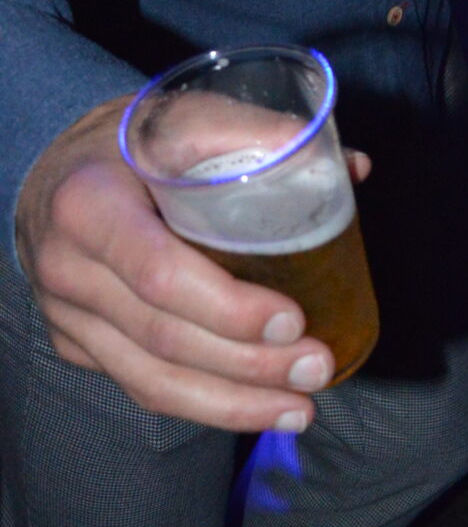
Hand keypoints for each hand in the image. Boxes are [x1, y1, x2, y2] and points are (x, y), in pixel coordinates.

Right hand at [16, 98, 372, 431]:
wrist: (57, 171)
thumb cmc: (132, 141)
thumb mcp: (181, 117)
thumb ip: (259, 134)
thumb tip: (351, 167)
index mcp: (89, 205)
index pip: (159, 272)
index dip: (227, 307)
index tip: (293, 320)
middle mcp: (68, 269)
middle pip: (162, 336)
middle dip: (246, 365)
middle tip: (316, 368)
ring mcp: (67, 315)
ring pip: (150, 378)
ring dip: (231, 403)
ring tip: (299, 408)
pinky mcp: (76, 344)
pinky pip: (140, 385)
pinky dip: (201, 404)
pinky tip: (252, 407)